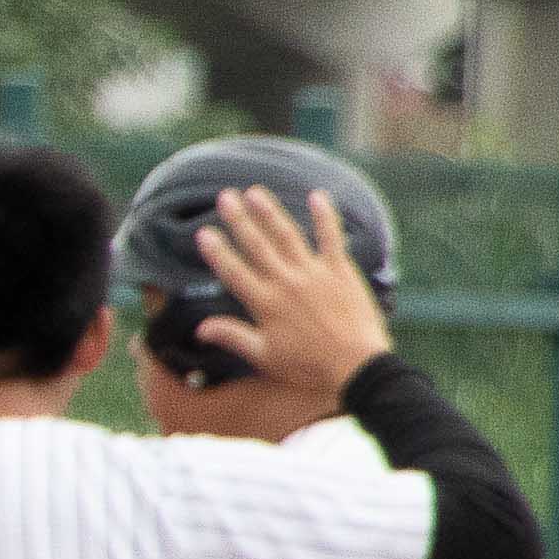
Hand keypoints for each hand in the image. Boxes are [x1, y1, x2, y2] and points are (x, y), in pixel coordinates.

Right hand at [196, 187, 396, 396]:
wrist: (357, 365)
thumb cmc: (309, 366)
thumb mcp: (265, 357)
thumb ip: (233, 337)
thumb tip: (201, 329)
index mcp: (265, 303)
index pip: (233, 271)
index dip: (217, 251)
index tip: (204, 233)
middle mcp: (286, 282)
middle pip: (257, 245)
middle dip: (238, 219)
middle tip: (225, 197)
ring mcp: (315, 273)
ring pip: (287, 235)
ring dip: (270, 212)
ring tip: (255, 192)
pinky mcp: (340, 271)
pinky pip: (331, 238)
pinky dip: (325, 216)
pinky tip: (317, 196)